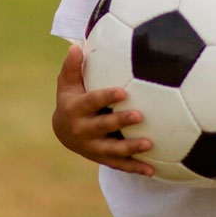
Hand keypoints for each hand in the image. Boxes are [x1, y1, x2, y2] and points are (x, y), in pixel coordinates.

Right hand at [52, 44, 153, 175]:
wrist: (63, 132)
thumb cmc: (71, 99)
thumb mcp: (67, 84)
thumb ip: (72, 67)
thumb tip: (75, 46)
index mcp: (75, 109)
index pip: (91, 102)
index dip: (106, 97)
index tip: (123, 91)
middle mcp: (82, 130)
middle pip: (102, 126)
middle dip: (120, 122)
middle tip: (140, 115)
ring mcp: (92, 147)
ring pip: (112, 150)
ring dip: (130, 148)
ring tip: (150, 144)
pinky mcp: (102, 159)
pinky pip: (119, 165)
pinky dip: (135, 168)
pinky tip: (152, 170)